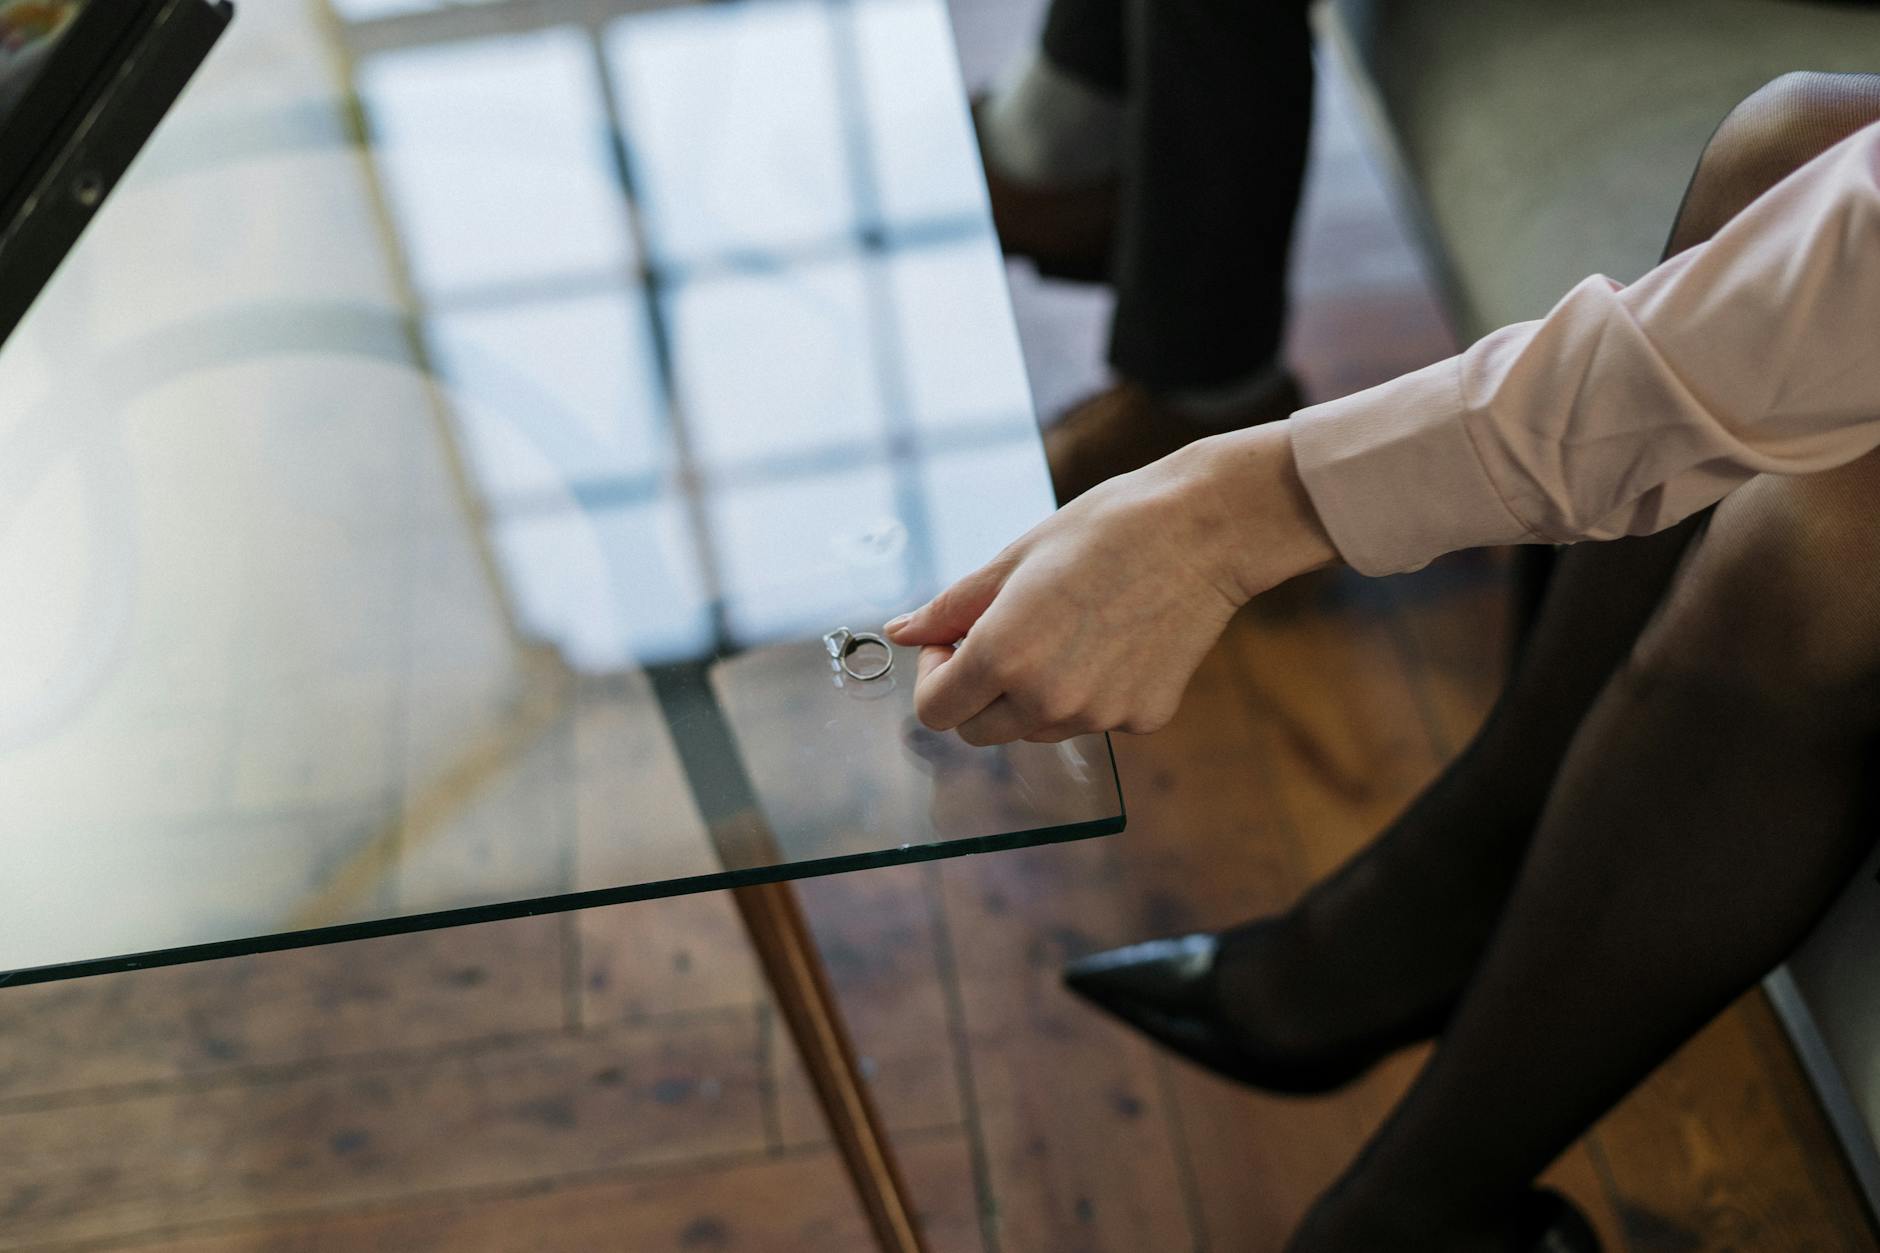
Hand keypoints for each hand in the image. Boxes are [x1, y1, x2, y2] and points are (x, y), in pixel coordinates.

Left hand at [885, 423, 1336, 744]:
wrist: (1205, 530)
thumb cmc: (1106, 529)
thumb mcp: (1014, 559)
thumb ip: (950, 607)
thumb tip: (901, 632)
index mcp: (1003, 656)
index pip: (936, 711)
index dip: (934, 675)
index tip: (952, 642)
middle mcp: (1048, 700)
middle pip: (980, 731)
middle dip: (976, 690)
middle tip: (1001, 636)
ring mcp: (1099, 715)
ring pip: (1035, 729)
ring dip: (1030, 694)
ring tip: (1064, 630)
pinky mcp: (1142, 719)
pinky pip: (1092, 719)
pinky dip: (1089, 691)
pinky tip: (1113, 637)